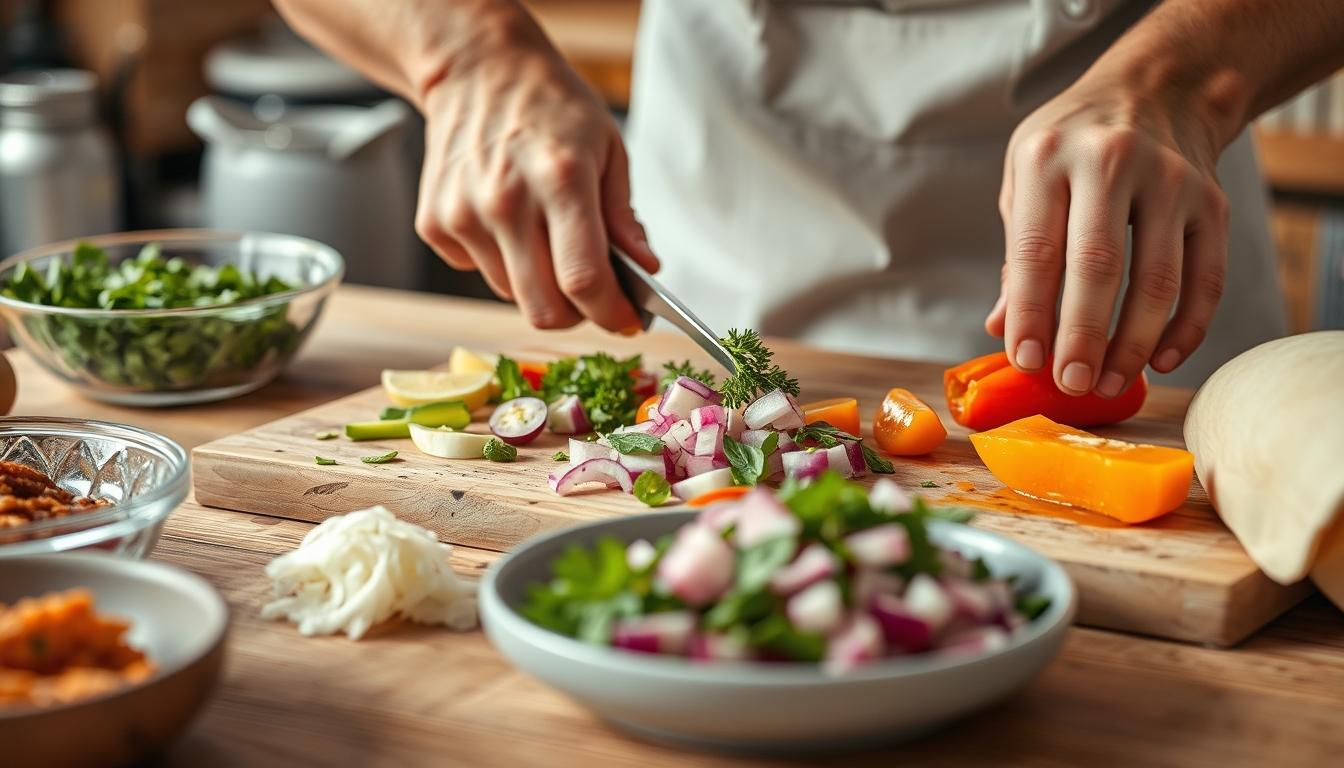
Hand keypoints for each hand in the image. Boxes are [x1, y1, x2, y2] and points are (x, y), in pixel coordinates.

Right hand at [414, 14, 657, 331]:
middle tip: (591, 294)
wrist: (478, 71)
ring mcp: (462, 213)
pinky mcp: (433, 223)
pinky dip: (501, 261)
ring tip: (544, 234)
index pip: (584, 279)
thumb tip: (644, 270)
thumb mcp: (608, 149)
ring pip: (512, 294)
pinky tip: (506, 219)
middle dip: (576, 314)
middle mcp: (505, 199)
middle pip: (544, 308)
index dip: (610, 313)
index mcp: (560, 178)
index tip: (625, 319)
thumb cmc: (552, 108)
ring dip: (537, 283)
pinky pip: (479, 272)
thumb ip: (624, 217)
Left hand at [986, 68, 1228, 396]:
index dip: (1031, 313)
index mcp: (1048, 157)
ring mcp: (1171, 180)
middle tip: (1071, 384)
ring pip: (1157, 279)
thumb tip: (1001, 327)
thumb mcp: (1026, 177)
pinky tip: (1162, 360)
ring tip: (1108, 384)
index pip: (1037, 249)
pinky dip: (1187, 327)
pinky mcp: (1213, 202)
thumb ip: (1018, 251)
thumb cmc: (1072, 144)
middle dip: (1083, 336)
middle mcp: (1111, 162)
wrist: (1158, 87)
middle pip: (1098, 266)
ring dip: (1133, 343)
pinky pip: (1206, 278)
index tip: (1025, 361)